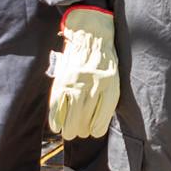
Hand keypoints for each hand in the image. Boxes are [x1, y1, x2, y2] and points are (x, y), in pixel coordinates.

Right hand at [49, 6, 119, 138]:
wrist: (91, 37)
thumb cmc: (105, 61)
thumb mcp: (114, 79)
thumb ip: (108, 100)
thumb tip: (98, 124)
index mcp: (109, 87)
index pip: (102, 118)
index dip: (97, 129)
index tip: (94, 132)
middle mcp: (93, 87)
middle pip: (84, 122)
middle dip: (82, 131)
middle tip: (81, 132)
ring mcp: (76, 85)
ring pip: (71, 117)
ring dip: (70, 129)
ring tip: (70, 132)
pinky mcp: (62, 81)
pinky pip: (57, 106)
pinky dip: (56, 120)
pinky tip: (57, 127)